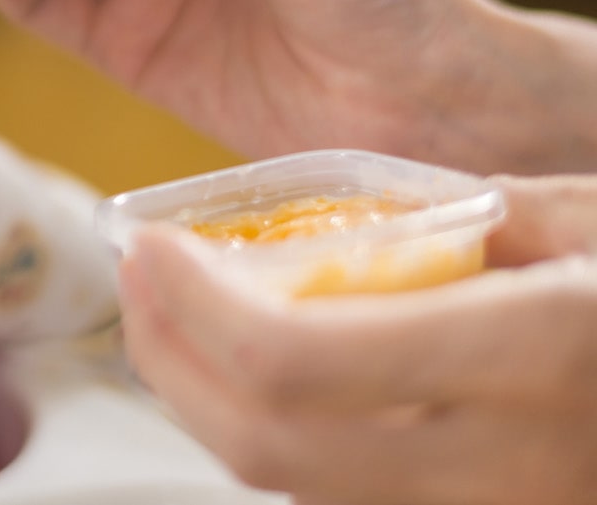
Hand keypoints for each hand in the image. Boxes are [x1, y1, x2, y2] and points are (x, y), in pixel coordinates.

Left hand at [118, 176, 596, 503]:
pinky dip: (284, 446)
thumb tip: (317, 232)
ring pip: (300, 492)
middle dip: (172, 361)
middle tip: (142, 280)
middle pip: (271, 450)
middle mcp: (523, 468)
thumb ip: (460, 225)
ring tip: (182, 321)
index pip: (299, 365)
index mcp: (545, 354)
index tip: (150, 247)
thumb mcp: (587, 216)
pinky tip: (265, 380)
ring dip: (211, 407)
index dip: (191, 310)